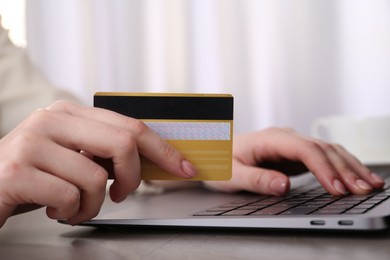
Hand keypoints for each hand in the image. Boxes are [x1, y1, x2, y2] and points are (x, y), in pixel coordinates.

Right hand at [0, 101, 196, 226]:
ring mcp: (34, 143)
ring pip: (97, 178)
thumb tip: (149, 160)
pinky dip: (71, 212)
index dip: (163, 149)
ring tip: (75, 206)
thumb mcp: (72, 156)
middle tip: (122, 193)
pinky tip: (56, 209)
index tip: (183, 167)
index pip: (131, 126)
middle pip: (123, 143)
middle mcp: (52, 120)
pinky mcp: (20, 171)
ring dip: (93, 203)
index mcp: (70, 113)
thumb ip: (104, 152)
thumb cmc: (34, 175)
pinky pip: (71, 197)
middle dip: (133, 177)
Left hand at [204, 127, 383, 195]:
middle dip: (345, 169)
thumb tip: (283, 186)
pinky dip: (342, 166)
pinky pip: (324, 156)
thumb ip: (256, 179)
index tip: (337, 188)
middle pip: (321, 148)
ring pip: (328, 150)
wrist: (215, 153)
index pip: (304, 149)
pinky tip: (355, 176)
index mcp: (269, 139)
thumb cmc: (220, 162)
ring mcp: (292, 143)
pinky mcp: (296, 152)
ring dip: (349, 166)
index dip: (323, 168)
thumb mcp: (231, 174)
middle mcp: (284, 137)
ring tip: (370, 184)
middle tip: (363, 189)